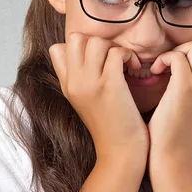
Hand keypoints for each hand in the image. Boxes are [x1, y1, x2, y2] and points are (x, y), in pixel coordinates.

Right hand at [49, 32, 149, 162]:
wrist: (119, 154)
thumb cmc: (110, 127)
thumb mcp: (85, 102)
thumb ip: (81, 80)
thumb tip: (87, 57)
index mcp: (67, 85)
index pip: (57, 48)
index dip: (80, 47)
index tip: (97, 60)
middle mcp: (74, 82)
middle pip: (75, 38)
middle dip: (98, 41)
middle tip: (112, 58)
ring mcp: (91, 83)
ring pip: (97, 41)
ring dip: (115, 48)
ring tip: (125, 63)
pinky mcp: (111, 86)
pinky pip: (117, 52)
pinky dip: (129, 55)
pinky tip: (134, 68)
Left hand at [146, 36, 191, 166]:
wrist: (171, 154)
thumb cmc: (175, 128)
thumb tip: (187, 60)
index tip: (185, 61)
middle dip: (190, 45)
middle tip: (174, 62)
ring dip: (178, 50)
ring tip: (165, 67)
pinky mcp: (185, 88)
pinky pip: (176, 56)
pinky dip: (163, 59)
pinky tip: (156, 73)